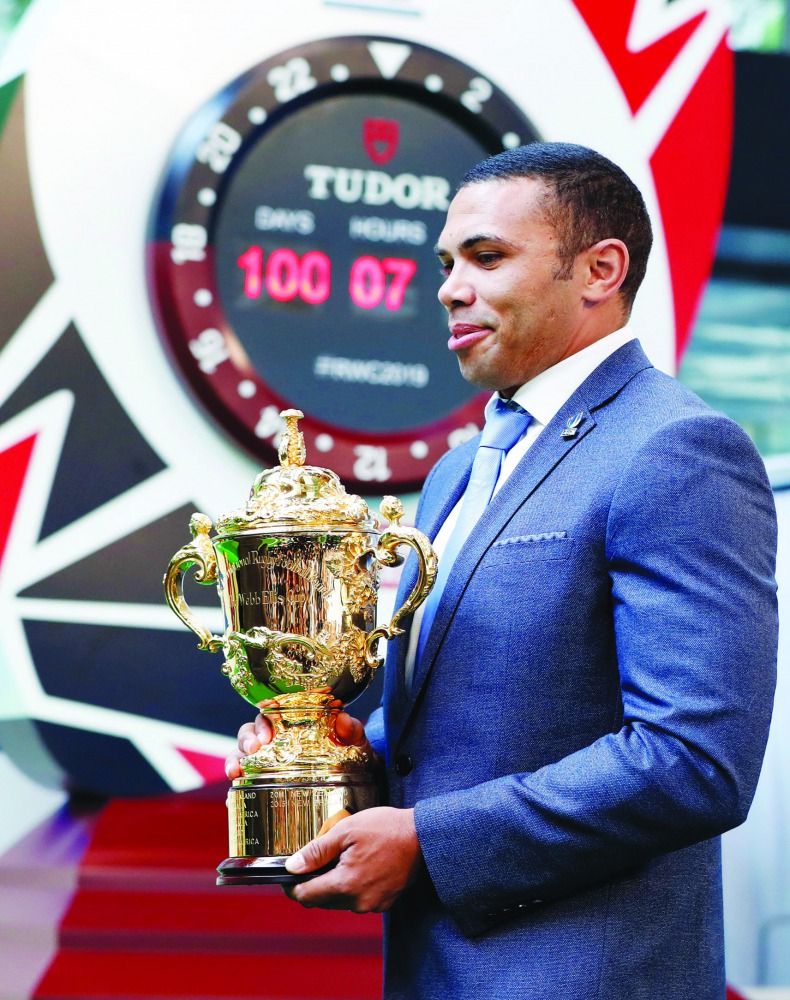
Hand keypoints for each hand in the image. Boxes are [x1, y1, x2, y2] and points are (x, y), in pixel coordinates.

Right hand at [224, 698, 371, 778]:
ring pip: (242, 752)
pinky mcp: (264, 782)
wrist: (358, 784)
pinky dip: (235, 782)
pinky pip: (244, 779)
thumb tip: (343, 719)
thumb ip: (352, 730)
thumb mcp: (355, 742)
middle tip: (253, 748)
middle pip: (251, 731)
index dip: (264, 719)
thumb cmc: (351, 755)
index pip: (271, 714)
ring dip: (235, 757)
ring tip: (236, 769)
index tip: (267, 733)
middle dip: (246, 738)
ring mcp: (268, 761)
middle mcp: (276, 739)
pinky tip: (234, 787)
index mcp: (293, 723)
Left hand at [283, 807, 422, 912]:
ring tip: (343, 856)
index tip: (288, 876)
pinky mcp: (384, 903)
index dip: (292, 886)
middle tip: (319, 856)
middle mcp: (358, 902)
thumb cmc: (386, 828)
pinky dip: (352, 885)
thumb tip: (292, 867)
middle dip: (315, 881)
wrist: (422, 836)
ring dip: (334, 883)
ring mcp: (373, 905)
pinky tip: (359, 864)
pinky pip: (358, 898)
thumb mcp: (346, 831)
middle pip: (322, 900)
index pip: (307, 896)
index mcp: (346, 885)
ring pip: (340, 900)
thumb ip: (316, 851)